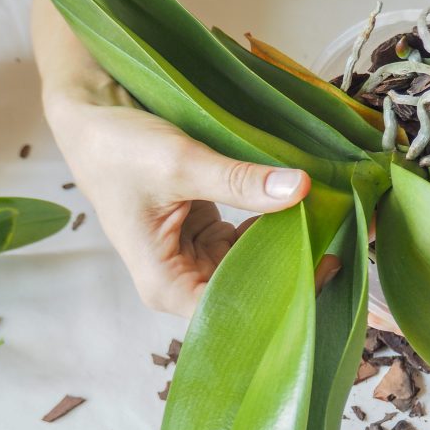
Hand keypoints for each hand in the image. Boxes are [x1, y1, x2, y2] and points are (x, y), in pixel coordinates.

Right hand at [44, 94, 314, 316]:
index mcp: (166, 285)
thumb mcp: (181, 164)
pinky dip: (273, 227)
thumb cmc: (118, 149)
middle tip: (338, 248)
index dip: (280, 298)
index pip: (233, 312)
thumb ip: (241, 181)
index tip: (322, 271)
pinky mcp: (205, 233)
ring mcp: (193, 258)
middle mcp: (180, 281)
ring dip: (285, 249)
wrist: (91, 117)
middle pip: (247, 293)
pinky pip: (249, 242)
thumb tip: (301, 189)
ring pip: (252, 267)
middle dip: (289, 273)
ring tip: (327, 229)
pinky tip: (302, 213)